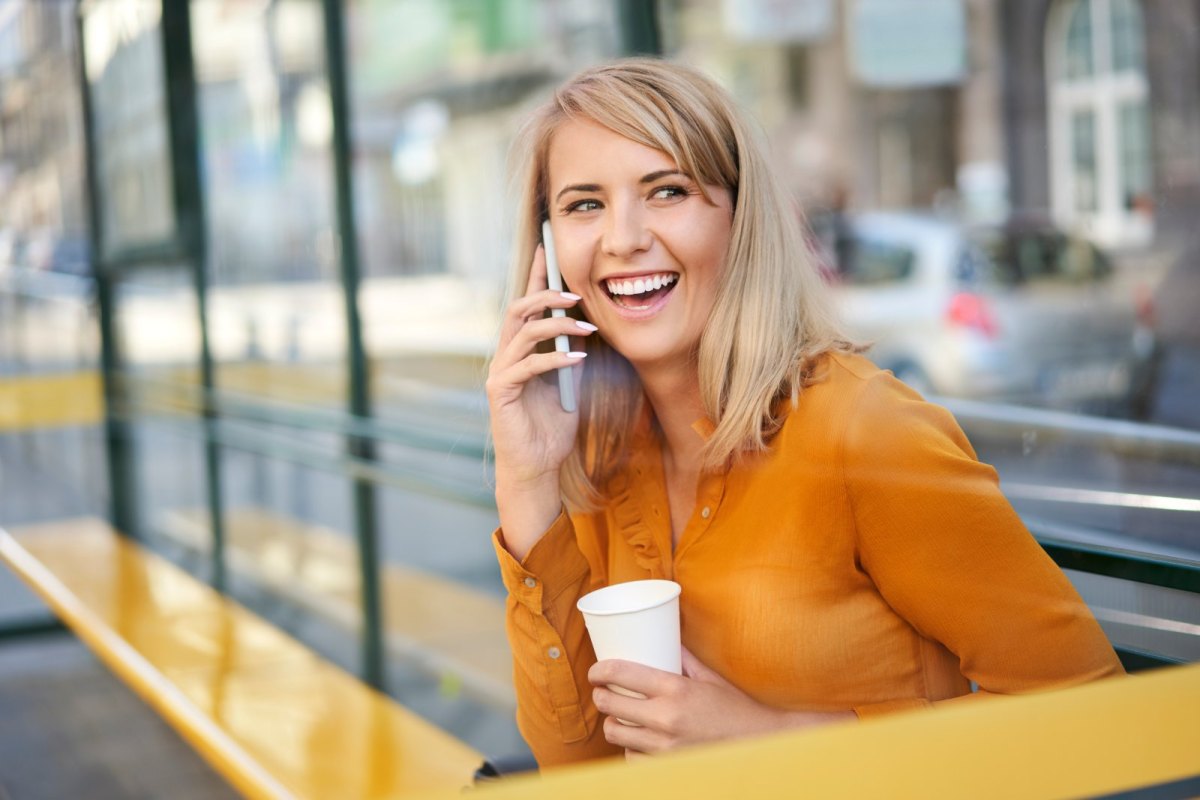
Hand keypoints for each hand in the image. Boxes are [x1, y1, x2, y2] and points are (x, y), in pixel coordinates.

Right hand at [487, 245, 594, 556]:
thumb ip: (573, 357)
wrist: (536, 467)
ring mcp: (500, 372)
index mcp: (520, 350)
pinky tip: (578, 358)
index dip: (535, 275)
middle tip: (576, 292)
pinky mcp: (502, 392)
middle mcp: (505, 356)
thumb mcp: (570, 386)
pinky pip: (529, 365)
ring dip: (556, 323)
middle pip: (519, 309)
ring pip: (522, 331)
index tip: (547, 248)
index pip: (526, 304)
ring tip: (587, 326)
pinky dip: (555, 358)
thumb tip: (591, 329)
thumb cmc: (551, 429)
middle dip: (547, 294)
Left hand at [589, 647, 852, 756]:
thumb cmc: (735, 709)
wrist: (758, 745)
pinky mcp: (666, 766)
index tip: (596, 671)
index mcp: (675, 689)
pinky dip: (631, 749)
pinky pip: (631, 758)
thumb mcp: (709, 677)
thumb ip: (683, 657)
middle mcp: (665, 718)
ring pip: (615, 734)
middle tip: (604, 692)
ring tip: (619, 716)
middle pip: (610, 705)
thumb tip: (665, 636)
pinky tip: (637, 741)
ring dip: (613, 723)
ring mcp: (664, 746)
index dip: (599, 671)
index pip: (620, 673)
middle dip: (601, 697)